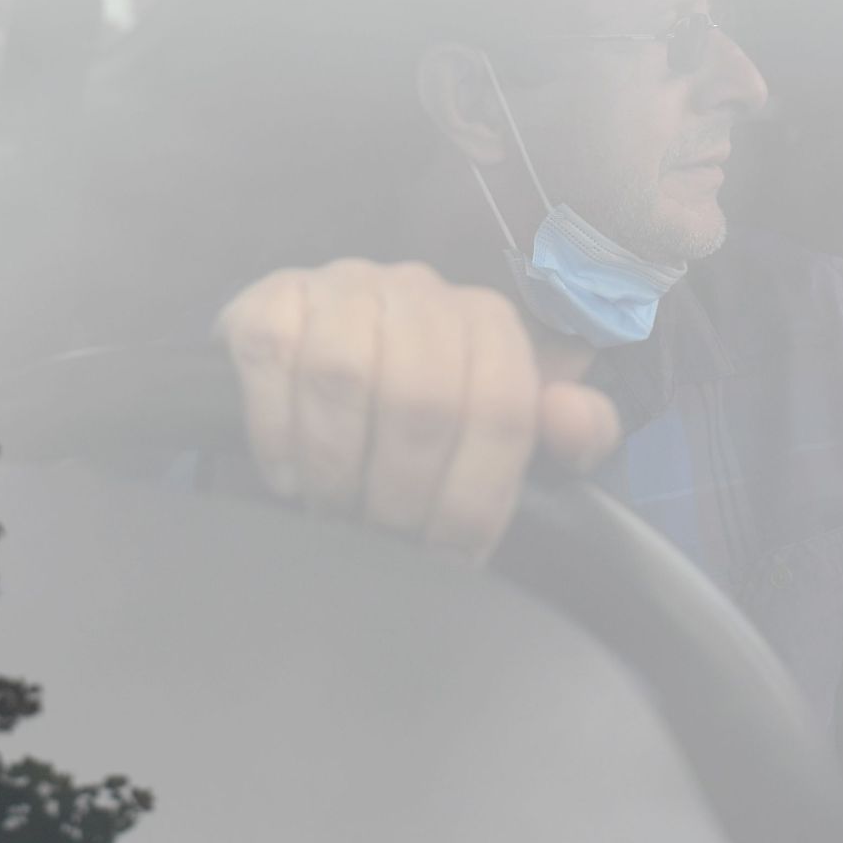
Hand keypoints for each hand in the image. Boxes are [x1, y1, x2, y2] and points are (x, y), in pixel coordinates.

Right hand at [216, 259, 621, 558]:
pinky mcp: (269, 298)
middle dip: (403, 494)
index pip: (501, 410)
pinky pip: (271, 357)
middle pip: (423, 399)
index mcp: (487, 321)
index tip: (449, 555)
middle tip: (387, 540)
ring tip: (336, 511)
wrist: (322, 359)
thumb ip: (571, 430)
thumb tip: (573, 418)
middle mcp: (418, 290)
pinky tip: (289, 475)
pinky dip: (279, 430)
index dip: (476, 498)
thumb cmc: (426, 407)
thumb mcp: (507, 426)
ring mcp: (341, 288)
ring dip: (338, 467)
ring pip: (344, 375)